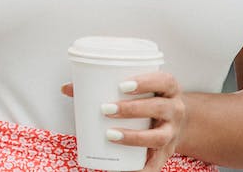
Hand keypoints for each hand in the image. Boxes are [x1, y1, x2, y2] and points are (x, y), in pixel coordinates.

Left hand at [61, 71, 187, 171]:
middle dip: (133, 109)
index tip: (122, 85)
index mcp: (169, 90)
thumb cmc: (146, 101)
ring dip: (134, 136)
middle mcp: (176, 110)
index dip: (146, 82)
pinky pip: (156, 163)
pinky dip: (142, 168)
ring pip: (159, 136)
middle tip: (106, 109)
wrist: (173, 122)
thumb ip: (102, 86)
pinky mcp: (167, 153)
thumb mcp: (134, 90)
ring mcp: (173, 132)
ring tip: (110, 134)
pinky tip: (125, 169)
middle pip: (160, 108)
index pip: (164, 81)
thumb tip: (66, 88)